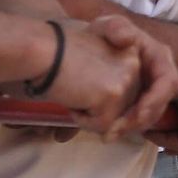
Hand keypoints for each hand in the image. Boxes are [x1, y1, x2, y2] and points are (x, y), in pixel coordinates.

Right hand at [42, 16, 154, 136]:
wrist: (42, 50)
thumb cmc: (59, 56)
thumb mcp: (96, 63)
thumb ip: (112, 82)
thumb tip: (116, 127)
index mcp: (132, 52)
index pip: (129, 90)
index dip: (104, 96)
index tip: (84, 84)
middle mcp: (135, 63)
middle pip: (124, 106)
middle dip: (98, 106)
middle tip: (76, 85)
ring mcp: (127, 79)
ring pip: (113, 118)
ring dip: (89, 112)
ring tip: (74, 88)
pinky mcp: (114, 95)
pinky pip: (101, 125)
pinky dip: (81, 119)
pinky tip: (72, 95)